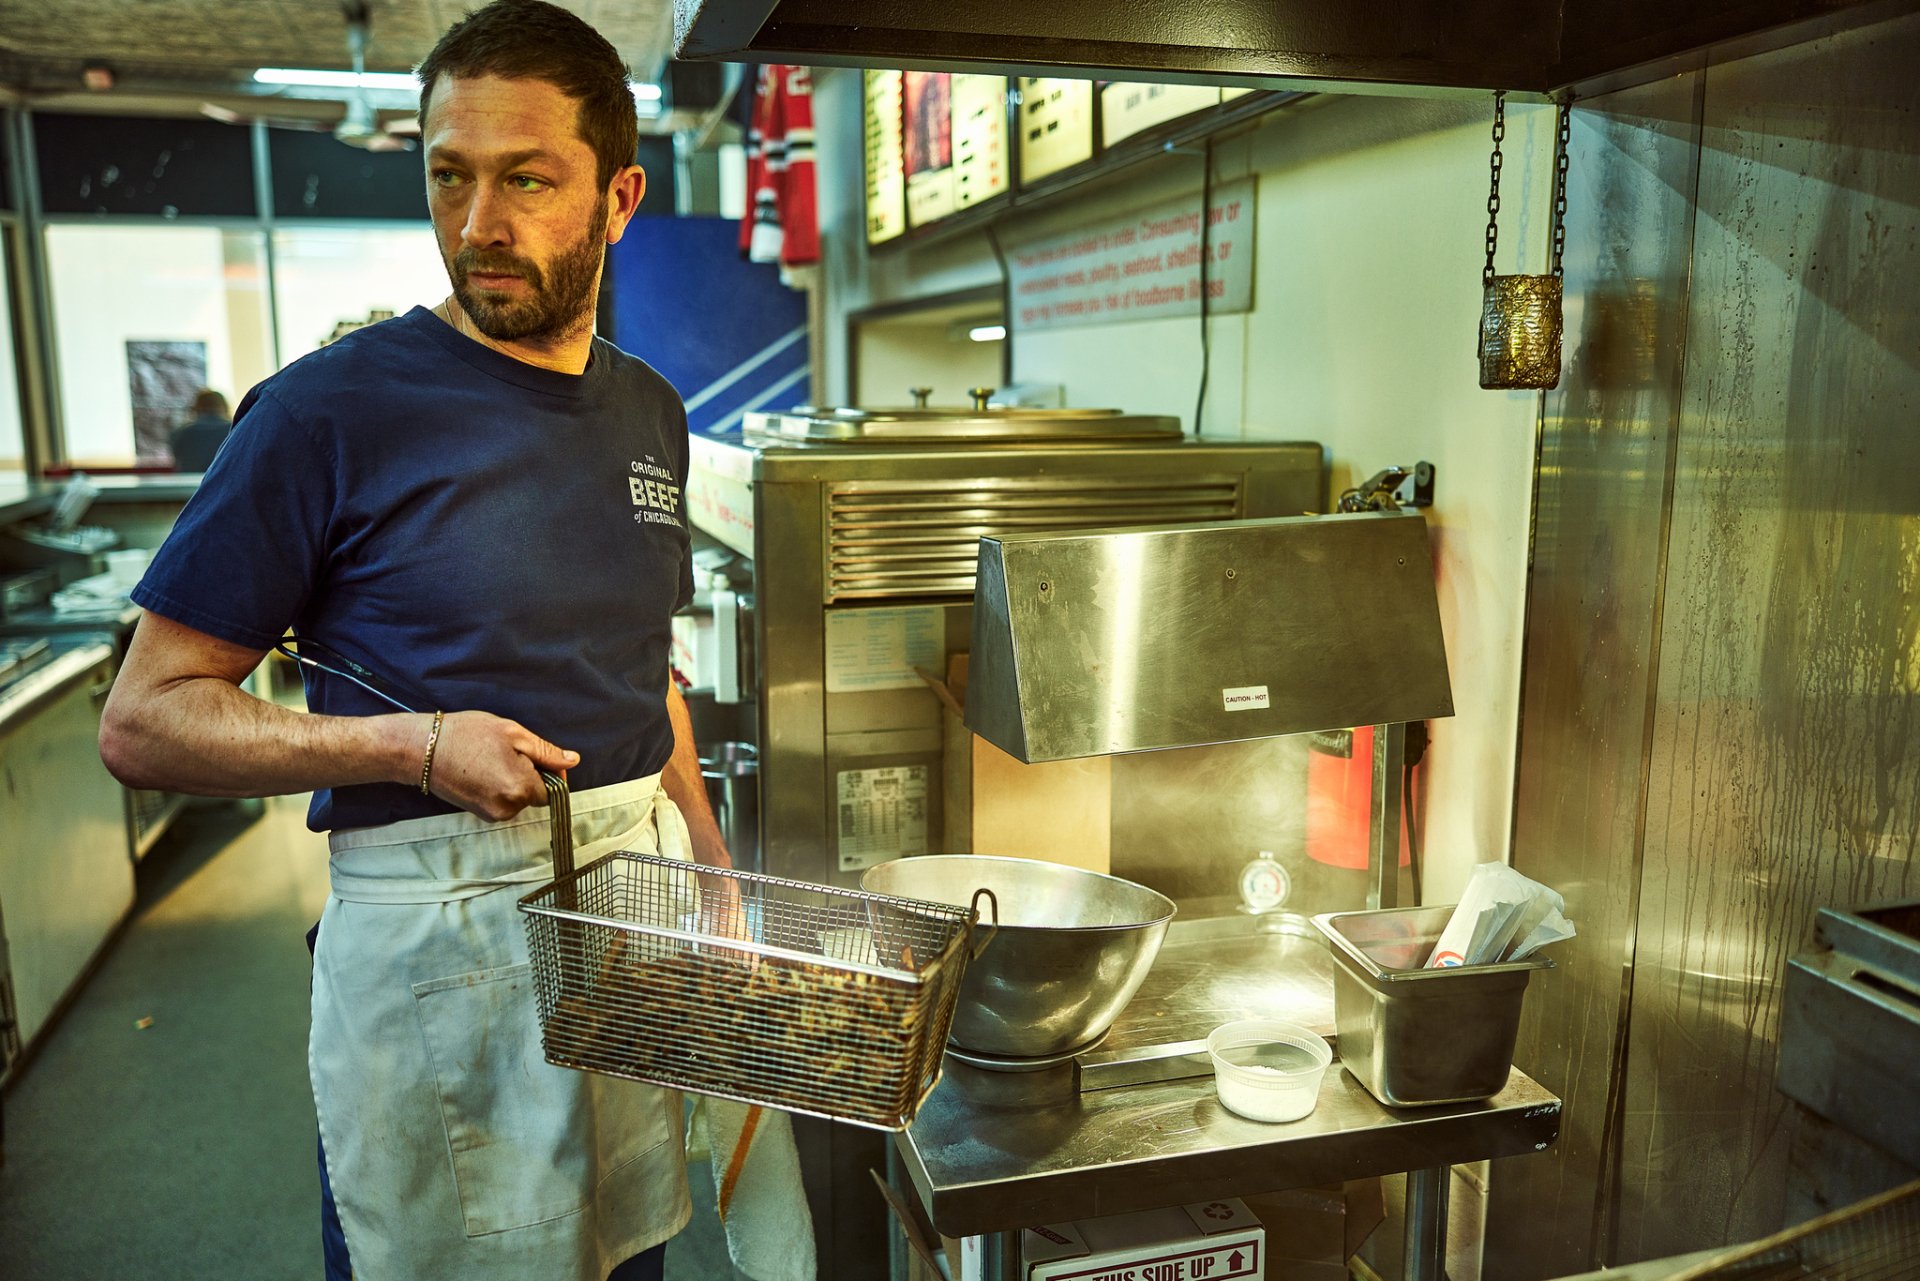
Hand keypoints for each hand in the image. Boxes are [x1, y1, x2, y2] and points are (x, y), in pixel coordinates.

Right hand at [423, 710, 578, 821]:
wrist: (421, 749)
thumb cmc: (466, 735)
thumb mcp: (513, 734)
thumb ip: (547, 752)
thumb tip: (572, 761)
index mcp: (520, 788)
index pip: (554, 789)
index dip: (551, 771)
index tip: (536, 754)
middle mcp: (507, 808)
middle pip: (536, 794)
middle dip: (530, 774)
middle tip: (506, 751)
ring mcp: (491, 814)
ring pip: (519, 798)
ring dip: (514, 780)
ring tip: (491, 758)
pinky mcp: (479, 814)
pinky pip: (502, 801)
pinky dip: (499, 786)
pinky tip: (483, 769)